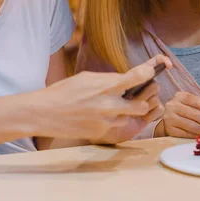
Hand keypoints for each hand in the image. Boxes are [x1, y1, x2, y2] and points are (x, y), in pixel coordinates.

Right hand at [31, 54, 171, 143]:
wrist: (45, 113)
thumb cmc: (64, 91)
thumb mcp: (88, 77)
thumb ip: (109, 80)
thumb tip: (124, 79)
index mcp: (107, 85)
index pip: (138, 76)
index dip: (150, 70)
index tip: (154, 68)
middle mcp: (110, 104)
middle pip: (144, 104)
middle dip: (144, 99)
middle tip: (138, 94)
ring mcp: (107, 120)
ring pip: (133, 116)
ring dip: (130, 111)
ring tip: (117, 105)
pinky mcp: (102, 132)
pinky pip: (118, 126)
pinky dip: (115, 120)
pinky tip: (101, 115)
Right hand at [161, 92, 199, 137]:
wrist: (166, 121)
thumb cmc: (183, 112)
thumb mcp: (191, 105)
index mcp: (181, 96)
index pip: (199, 102)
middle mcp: (173, 105)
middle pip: (196, 114)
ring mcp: (170, 118)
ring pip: (192, 125)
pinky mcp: (169, 129)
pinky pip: (186, 134)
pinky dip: (196, 136)